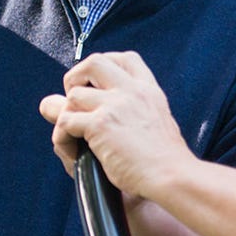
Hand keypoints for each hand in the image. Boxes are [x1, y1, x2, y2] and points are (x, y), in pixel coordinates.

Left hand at [38, 50, 191, 195]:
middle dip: (75, 77)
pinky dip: (62, 137)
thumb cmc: (163, 161)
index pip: (124, 58)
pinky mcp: (101, 124)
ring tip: (73, 137)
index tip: (93, 84)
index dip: (102, 67)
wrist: (173, 177)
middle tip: (75, 102)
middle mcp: (132, 92)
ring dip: (65, 115)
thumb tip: (94, 109)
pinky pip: (65, 121)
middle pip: (93, 62)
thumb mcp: (154, 123)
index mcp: (148, 91)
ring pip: (73, 95)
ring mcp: (116, 106)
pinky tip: (73, 151)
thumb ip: (128, 110)